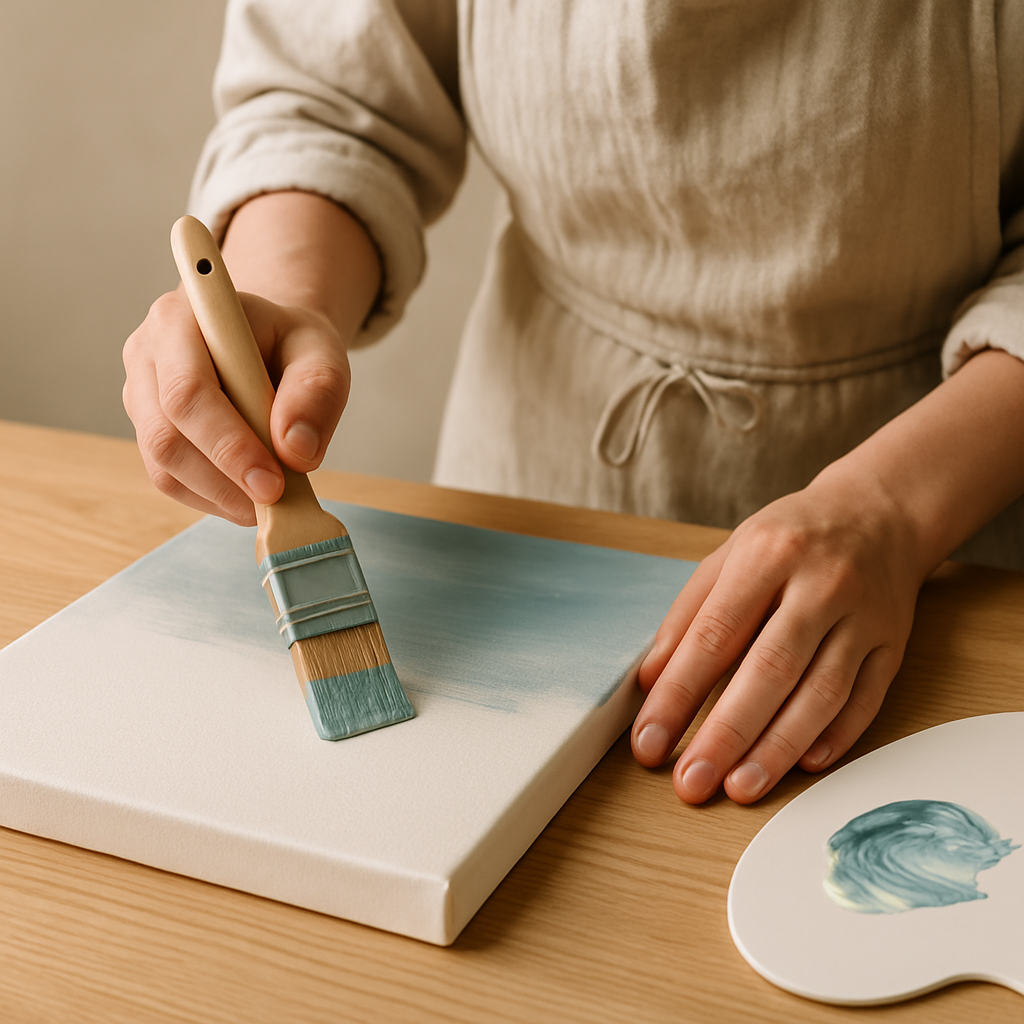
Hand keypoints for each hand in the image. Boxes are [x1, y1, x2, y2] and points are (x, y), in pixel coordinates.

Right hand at [123, 287, 349, 524]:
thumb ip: (317, 391)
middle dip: (223, 478)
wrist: (268, 342)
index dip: (227, 444)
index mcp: (180, 319)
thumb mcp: (321, 351)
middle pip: (165, 435)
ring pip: (163, 464)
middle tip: (275, 500)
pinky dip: (212, 498)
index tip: (272, 482)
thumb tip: (296, 450)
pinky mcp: (148, 429)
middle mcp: (147, 354)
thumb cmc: (291, 343)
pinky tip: (248, 498)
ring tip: (269, 502)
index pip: (188, 391)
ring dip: (219, 494)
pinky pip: (170, 478)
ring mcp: (141, 395)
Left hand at [630, 466, 925, 803]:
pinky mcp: (894, 643)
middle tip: (692, 783)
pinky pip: (866, 699)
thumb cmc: (790, 539)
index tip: (650, 741)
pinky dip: (835, 737)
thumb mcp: (729, 555)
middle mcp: (820, 584)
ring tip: (740, 787)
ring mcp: (864, 616)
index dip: (678, 694)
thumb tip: (651, 681)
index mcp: (767, 555)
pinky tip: (803, 766)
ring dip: (778, 748)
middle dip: (725, 733)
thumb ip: (688, 615)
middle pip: (769, 670)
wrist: (879, 513)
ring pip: (821, 693)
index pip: (714, 635)